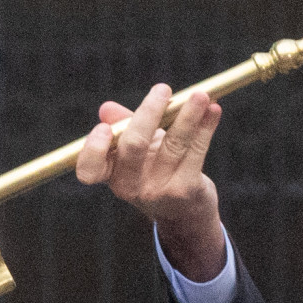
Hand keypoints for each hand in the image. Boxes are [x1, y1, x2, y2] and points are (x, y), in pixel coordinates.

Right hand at [76, 83, 227, 280]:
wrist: (185, 214)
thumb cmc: (156, 171)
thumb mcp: (138, 151)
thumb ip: (124, 126)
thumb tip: (107, 109)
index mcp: (112, 174)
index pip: (89, 169)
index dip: (94, 149)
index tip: (104, 128)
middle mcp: (130, 186)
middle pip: (134, 146)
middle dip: (148, 114)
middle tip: (163, 89)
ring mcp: (158, 191)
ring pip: (173, 144)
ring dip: (188, 115)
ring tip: (201, 95)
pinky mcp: (185, 191)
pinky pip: (195, 152)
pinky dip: (205, 128)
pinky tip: (214, 111)